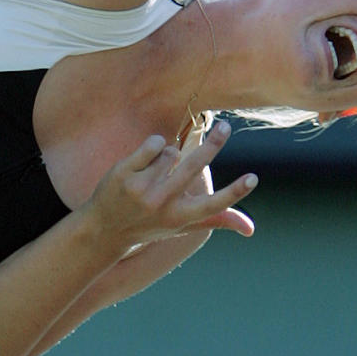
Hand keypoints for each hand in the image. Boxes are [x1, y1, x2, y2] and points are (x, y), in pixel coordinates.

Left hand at [84, 122, 256, 251]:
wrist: (103, 229)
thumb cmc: (150, 225)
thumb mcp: (183, 226)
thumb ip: (216, 220)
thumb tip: (250, 227)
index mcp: (180, 217)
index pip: (214, 205)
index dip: (236, 192)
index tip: (253, 178)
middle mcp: (161, 204)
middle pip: (194, 166)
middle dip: (214, 144)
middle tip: (225, 127)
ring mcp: (141, 189)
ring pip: (171, 153)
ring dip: (169, 156)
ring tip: (156, 172)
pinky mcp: (124, 173)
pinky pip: (153, 144)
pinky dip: (155, 145)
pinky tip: (149, 156)